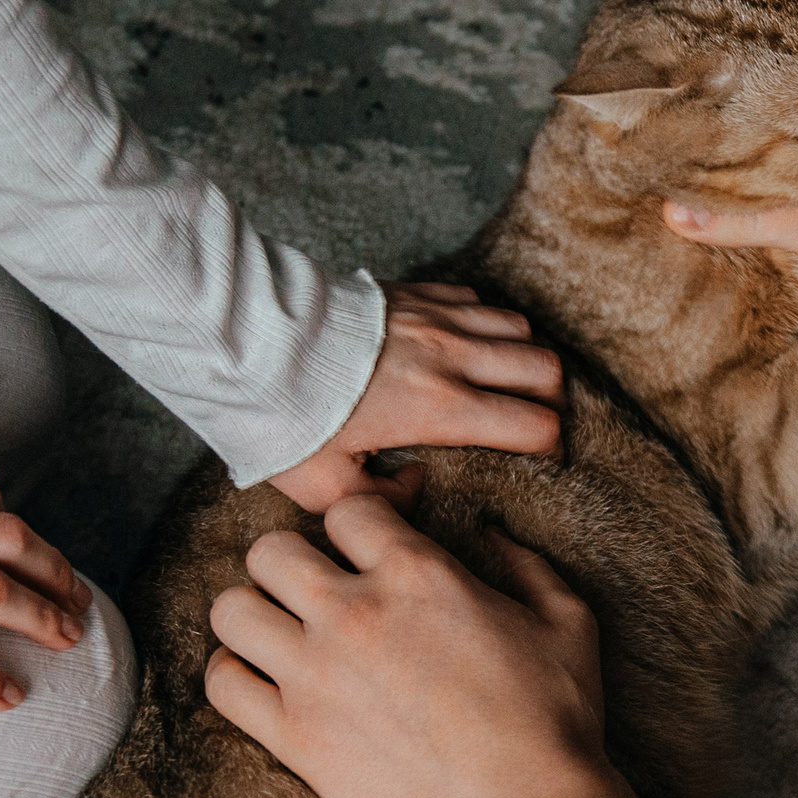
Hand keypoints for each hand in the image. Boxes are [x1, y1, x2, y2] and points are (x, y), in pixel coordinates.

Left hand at [203, 495, 626, 797]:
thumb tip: (491, 532)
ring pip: (230, 610)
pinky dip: (235, 677)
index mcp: (417, 573)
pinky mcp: (294, 738)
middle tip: (315, 594)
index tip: (369, 555)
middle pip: (268, 550)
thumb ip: (526, 563)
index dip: (357, 527)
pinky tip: (266, 685)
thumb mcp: (567, 621)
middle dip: (290, 563)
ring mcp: (315, 676)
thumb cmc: (556, 721)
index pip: (345, 509)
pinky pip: (222, 684)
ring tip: (281, 636)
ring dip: (253, 616)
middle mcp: (353, 613)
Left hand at [267, 283, 563, 512]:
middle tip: (534, 419)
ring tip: (507, 381)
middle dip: (551, 398)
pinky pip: (476, 299)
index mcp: (438, 408)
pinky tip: (465, 345)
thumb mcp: (324, 487)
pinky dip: (486, 322)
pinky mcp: (414, 292)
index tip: (540, 458)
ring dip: (522, 355)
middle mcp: (450, 356)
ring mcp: (435, 317)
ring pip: (519, 327)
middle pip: (545, 367)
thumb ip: (380, 505)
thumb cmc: (283, 417)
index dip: (549, 445)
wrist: (247, 340)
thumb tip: (415, 487)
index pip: (534, 423)